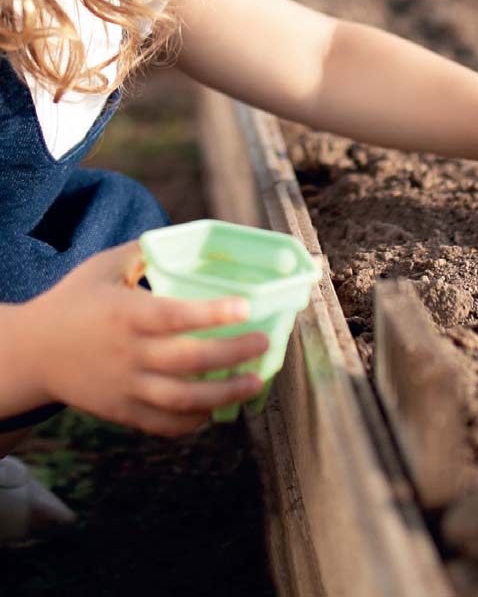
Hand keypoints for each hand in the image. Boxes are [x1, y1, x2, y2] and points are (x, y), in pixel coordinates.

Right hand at [21, 240, 269, 435]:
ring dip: (224, 393)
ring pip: (182, 399)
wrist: (30, 352)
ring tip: (254, 382)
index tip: (245, 307)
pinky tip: (216, 409)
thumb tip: (181, 237)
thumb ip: (141, 252)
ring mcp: (125, 387)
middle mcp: (128, 353)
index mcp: (126, 314)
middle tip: (263, 343)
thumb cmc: (73, 301)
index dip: (213, 313)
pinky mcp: (121, 411)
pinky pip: (162, 424)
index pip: (175, 316)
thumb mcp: (102, 267)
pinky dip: (192, 422)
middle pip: (189, 359)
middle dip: (233, 354)